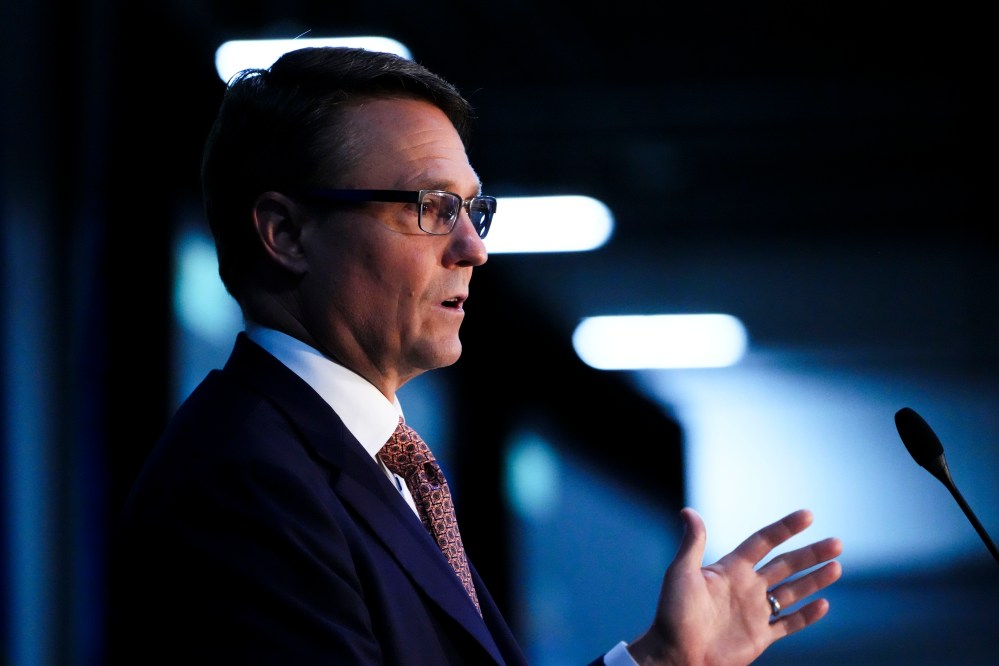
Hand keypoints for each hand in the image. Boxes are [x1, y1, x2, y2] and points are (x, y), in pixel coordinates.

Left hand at [627, 507, 842, 665]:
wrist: (676, 654)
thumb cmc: (673, 613)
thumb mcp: (681, 572)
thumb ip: (692, 543)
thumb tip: (688, 510)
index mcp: (731, 568)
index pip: (763, 542)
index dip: (785, 528)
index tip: (808, 515)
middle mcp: (747, 587)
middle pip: (786, 565)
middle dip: (811, 554)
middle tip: (837, 543)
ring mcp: (755, 611)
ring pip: (793, 591)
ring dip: (815, 580)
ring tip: (837, 566)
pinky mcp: (760, 636)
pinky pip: (789, 623)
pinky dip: (807, 616)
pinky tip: (824, 604)